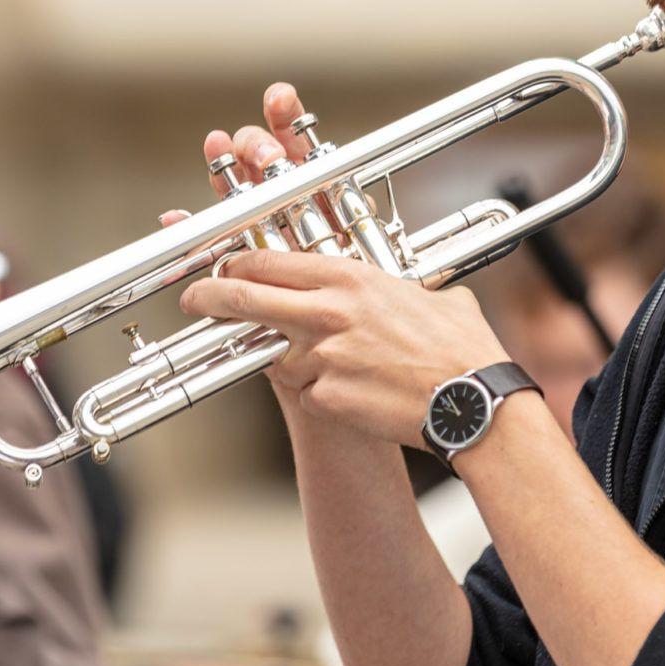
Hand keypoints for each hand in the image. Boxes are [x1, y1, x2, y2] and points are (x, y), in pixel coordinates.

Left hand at [172, 83, 510, 447]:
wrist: (472, 403)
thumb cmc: (458, 349)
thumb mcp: (423, 297)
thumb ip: (389, 288)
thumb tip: (391, 287)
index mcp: (349, 278)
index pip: (268, 262)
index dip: (236, 264)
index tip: (223, 268)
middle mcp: (327, 313)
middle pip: (244, 297)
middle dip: (208, 296)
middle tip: (192, 299)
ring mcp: (321, 357)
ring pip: (277, 355)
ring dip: (292, 361)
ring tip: (335, 369)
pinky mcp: (324, 398)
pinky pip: (307, 394)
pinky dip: (324, 396)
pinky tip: (360, 396)